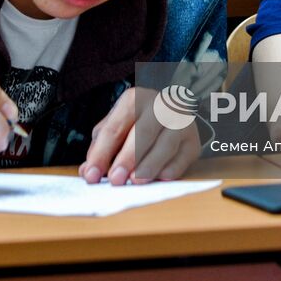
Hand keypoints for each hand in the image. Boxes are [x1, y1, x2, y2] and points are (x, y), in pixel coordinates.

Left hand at [79, 87, 201, 184]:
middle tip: (115, 180)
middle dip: (127, 158)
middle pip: (143, 132)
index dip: (101, 153)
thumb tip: (87, 171)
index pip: (115, 127)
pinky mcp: (193, 140)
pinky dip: (171, 169)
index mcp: (134, 99)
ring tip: (136, 181)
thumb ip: (101, 147)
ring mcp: (180, 121)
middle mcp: (159, 105)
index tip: (91, 175)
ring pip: (166, 144)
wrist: (171, 112)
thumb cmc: (136, 122)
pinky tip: (159, 179)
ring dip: (150, 165)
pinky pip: (183, 157)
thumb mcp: (115, 126)